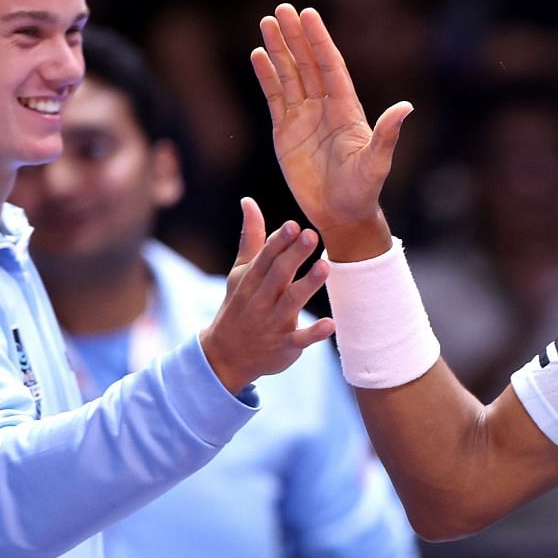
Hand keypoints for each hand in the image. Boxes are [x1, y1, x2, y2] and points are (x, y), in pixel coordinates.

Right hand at [197, 197, 336, 391]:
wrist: (226, 356)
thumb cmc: (239, 306)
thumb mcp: (240, 272)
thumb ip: (252, 238)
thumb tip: (249, 201)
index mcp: (251, 280)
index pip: (265, 257)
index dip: (279, 241)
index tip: (293, 225)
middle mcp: (261, 299)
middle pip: (278, 275)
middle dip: (294, 255)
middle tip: (312, 235)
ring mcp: (273, 323)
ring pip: (291, 302)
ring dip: (308, 284)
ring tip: (325, 266)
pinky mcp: (285, 346)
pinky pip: (300, 339)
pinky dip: (314, 333)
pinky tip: (331, 324)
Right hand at [251, 3, 411, 257]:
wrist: (342, 214)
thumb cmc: (363, 191)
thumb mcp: (377, 163)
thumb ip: (387, 135)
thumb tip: (406, 107)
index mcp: (346, 109)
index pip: (330, 66)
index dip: (319, 40)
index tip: (308, 14)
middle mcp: (325, 107)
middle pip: (307, 63)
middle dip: (296, 36)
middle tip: (282, 8)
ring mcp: (304, 117)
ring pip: (290, 75)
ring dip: (279, 49)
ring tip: (267, 22)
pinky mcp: (286, 131)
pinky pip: (275, 97)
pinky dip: (267, 76)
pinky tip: (258, 54)